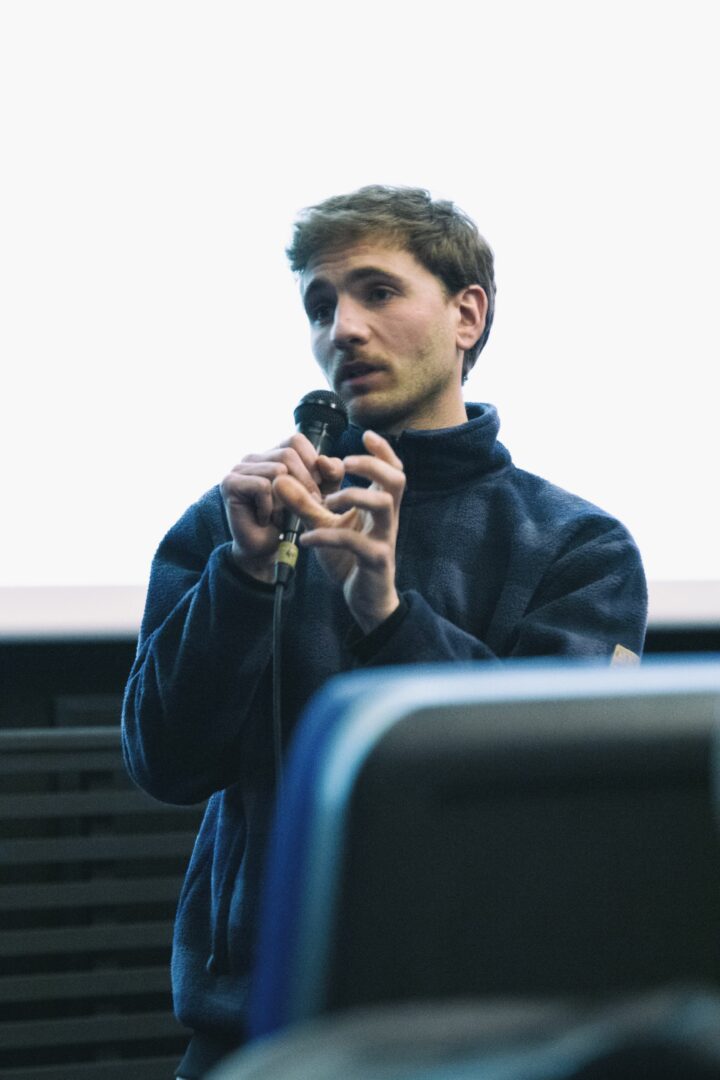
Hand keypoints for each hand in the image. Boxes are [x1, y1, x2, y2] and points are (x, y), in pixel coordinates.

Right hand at [220, 434, 343, 582]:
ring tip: (281, 514)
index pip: (296, 440)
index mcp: (274, 454)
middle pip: (288, 454)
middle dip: (304, 483)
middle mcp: (255, 457)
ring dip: (286, 499)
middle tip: (305, 506)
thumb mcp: (322, 494)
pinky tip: (265, 518)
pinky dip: (269, 507)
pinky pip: (262, 486)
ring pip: (277, 470)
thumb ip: (331, 474)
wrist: (267, 549)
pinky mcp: (230, 484)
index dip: (311, 463)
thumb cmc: (292, 520)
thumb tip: (324, 460)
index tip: (315, 489)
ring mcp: (240, 468)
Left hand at [273, 430, 405, 632]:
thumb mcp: (325, 525)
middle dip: (372, 465)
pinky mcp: (376, 560)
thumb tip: (280, 478)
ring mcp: (384, 539)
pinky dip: (328, 536)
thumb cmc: (350, 558)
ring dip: (353, 495)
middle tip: (345, 464)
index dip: (383, 451)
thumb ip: (305, 502)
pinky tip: (306, 539)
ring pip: (383, 506)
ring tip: (327, 502)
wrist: (364, 599)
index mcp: (380, 506)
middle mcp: (387, 519)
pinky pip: (355, 542)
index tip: (366, 435)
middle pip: (396, 480)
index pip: (392, 470)